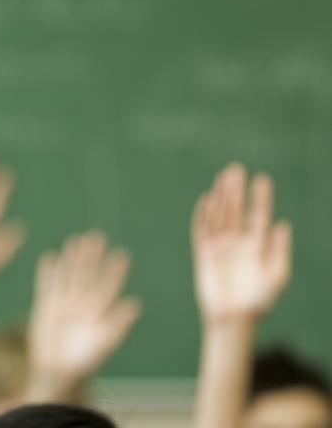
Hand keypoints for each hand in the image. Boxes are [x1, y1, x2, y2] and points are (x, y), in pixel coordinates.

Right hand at [28, 231, 140, 392]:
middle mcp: (83, 304)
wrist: (58, 373)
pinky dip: (48, 273)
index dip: (115, 271)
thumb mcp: (105, 343)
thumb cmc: (85, 361)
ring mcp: (64, 304)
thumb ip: (119, 323)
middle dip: (92, 258)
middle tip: (97, 237)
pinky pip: (47, 286)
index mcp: (99, 312)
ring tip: (75, 240)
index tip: (122, 255)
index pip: (108, 287)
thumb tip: (136, 304)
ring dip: (72, 260)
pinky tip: (50, 257)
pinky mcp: (46, 308)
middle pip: (88, 276)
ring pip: (69, 277)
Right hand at [192, 163, 291, 322]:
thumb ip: (280, 250)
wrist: (232, 318)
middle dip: (235, 190)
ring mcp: (219, 245)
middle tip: (236, 168)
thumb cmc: (258, 301)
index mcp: (257, 245)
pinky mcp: (203, 252)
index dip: (260, 197)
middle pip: (235, 210)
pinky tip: (206, 200)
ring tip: (222, 177)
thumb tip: (283, 224)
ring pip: (219, 215)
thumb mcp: (277, 276)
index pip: (258, 215)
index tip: (262, 179)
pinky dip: (203, 215)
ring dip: (220, 197)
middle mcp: (237, 241)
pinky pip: (201, 229)